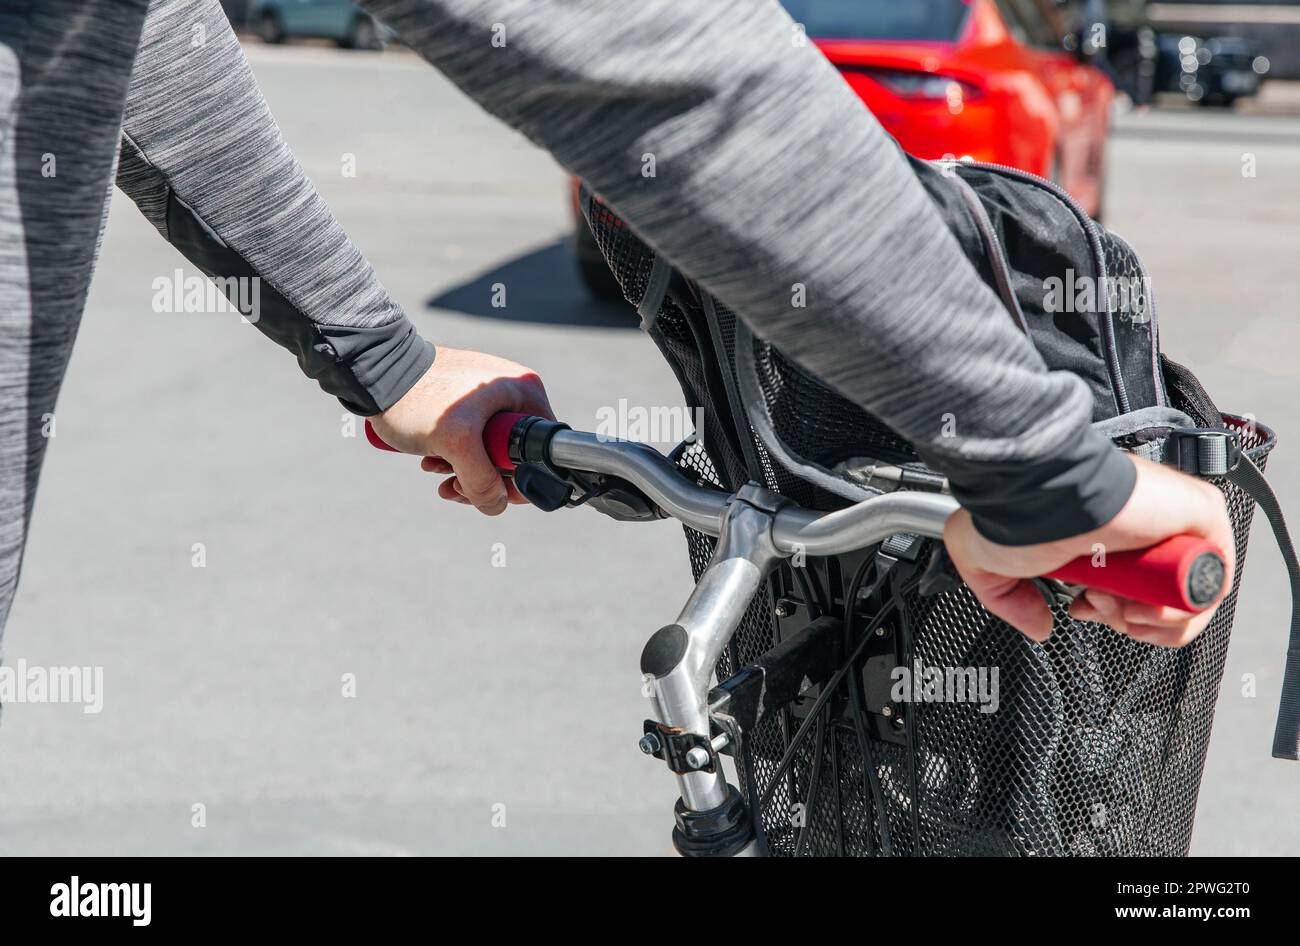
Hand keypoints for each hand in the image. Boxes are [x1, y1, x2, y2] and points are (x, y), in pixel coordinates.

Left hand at [368, 347, 552, 514]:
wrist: (376, 372)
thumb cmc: (418, 398)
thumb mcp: (456, 445)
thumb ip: (482, 482)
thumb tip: (495, 505)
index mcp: (524, 391)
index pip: (541, 450)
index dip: (518, 479)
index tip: (489, 490)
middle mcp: (512, 391)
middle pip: (514, 455)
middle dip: (483, 478)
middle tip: (455, 486)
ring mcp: (488, 396)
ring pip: (489, 451)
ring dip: (464, 471)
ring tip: (435, 471)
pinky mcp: (465, 403)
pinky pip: (471, 440)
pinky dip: (454, 456)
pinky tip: (431, 459)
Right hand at [943, 454, 1233, 646]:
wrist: (1041, 496)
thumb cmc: (1014, 515)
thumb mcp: (986, 564)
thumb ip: (1007, 599)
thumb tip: (1038, 627)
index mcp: (1104, 528)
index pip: (1129, 582)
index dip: (1109, 609)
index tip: (1084, 607)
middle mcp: (1141, 525)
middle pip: (1158, 594)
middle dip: (1127, 617)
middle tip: (1099, 606)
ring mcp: (1172, 522)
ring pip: (1186, 595)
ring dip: (1150, 620)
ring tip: (1119, 606)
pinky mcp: (1201, 518)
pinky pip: (1210, 584)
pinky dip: (1181, 610)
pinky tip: (1145, 606)